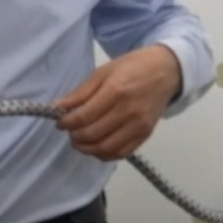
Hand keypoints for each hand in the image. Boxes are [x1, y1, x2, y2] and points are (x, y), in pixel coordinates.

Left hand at [54, 45, 181, 160]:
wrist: (165, 71)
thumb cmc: (131, 68)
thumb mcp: (102, 72)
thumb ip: (80, 93)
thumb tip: (57, 107)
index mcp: (115, 92)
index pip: (85, 116)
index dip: (67, 123)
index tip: (59, 123)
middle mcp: (129, 112)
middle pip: (94, 134)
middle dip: (75, 136)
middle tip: (69, 131)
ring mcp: (139, 126)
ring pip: (107, 148)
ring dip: (87, 149)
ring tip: (79, 141)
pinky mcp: (146, 135)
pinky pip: (122, 153)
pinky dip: (105, 154)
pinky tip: (96, 147)